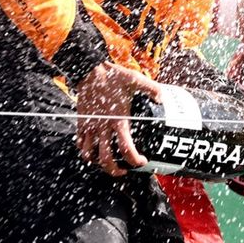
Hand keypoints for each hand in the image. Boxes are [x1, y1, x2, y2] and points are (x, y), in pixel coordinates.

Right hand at [75, 62, 161, 176]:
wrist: (89, 71)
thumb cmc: (113, 76)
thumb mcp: (136, 79)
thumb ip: (151, 89)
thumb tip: (163, 98)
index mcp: (119, 120)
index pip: (126, 149)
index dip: (134, 160)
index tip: (142, 162)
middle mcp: (103, 127)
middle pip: (105, 159)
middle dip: (114, 170)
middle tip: (124, 171)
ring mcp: (90, 126)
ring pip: (88, 155)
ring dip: (98, 163)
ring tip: (108, 163)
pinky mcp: (81, 122)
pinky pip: (80, 143)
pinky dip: (86, 150)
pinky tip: (94, 149)